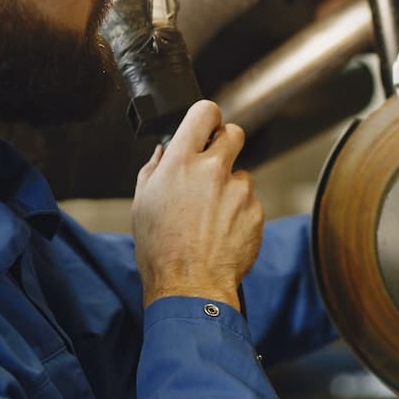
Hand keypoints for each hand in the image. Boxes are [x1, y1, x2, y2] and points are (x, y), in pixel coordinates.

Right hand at [131, 100, 263, 311]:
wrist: (190, 286)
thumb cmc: (160, 249)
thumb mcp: (142, 203)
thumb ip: (154, 169)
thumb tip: (163, 152)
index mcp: (181, 162)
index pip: (204, 112)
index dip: (206, 117)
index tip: (206, 126)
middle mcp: (213, 170)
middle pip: (233, 133)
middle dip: (225, 143)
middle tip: (213, 164)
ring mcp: (239, 191)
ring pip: (242, 172)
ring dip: (230, 185)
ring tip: (211, 214)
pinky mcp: (256, 212)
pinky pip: (250, 201)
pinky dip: (240, 211)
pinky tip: (222, 230)